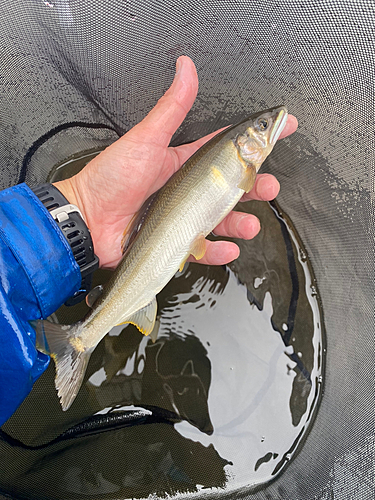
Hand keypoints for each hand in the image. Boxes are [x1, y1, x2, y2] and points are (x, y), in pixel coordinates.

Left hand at [55, 56, 297, 268]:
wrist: (88, 219)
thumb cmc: (112, 177)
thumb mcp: (146, 139)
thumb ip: (171, 108)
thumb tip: (185, 67)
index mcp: (183, 162)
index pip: (225, 147)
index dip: (253, 140)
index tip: (282, 129)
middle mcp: (187, 188)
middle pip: (231, 186)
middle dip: (255, 187)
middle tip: (270, 187)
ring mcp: (183, 216)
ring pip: (222, 219)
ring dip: (241, 222)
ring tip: (252, 224)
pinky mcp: (176, 242)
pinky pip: (204, 248)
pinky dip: (219, 251)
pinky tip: (228, 248)